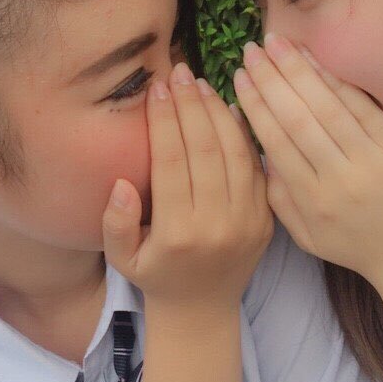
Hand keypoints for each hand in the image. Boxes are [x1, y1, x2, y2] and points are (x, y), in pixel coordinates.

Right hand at [102, 62, 272, 311]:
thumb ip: (115, 223)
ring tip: (201, 83)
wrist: (203, 310)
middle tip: (180, 71)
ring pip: (236, 152)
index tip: (157, 88)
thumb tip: (120, 183)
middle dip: (191, 105)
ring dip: (219, 112)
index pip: (172, 161)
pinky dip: (243, 133)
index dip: (164, 120)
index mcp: (179, 233)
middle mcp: (217, 224)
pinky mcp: (266, 218)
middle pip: (205, 149)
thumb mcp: (121, 259)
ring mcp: (248, 221)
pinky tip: (229, 107)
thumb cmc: (155, 276)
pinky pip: (255, 166)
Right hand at [233, 33, 382, 294]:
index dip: (255, 105)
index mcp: (313, 200)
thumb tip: (259, 151)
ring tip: (276, 43)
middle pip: (297, 118)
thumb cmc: (357, 247)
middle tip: (250, 50)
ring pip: (327, 107)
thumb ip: (278, 197)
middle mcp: (340, 179)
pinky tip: (315, 60)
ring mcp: (374, 161)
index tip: (238, 78)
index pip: (276, 142)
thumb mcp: (306, 236)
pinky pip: (362, 107)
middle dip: (270, 79)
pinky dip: (336, 81)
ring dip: (298, 71)